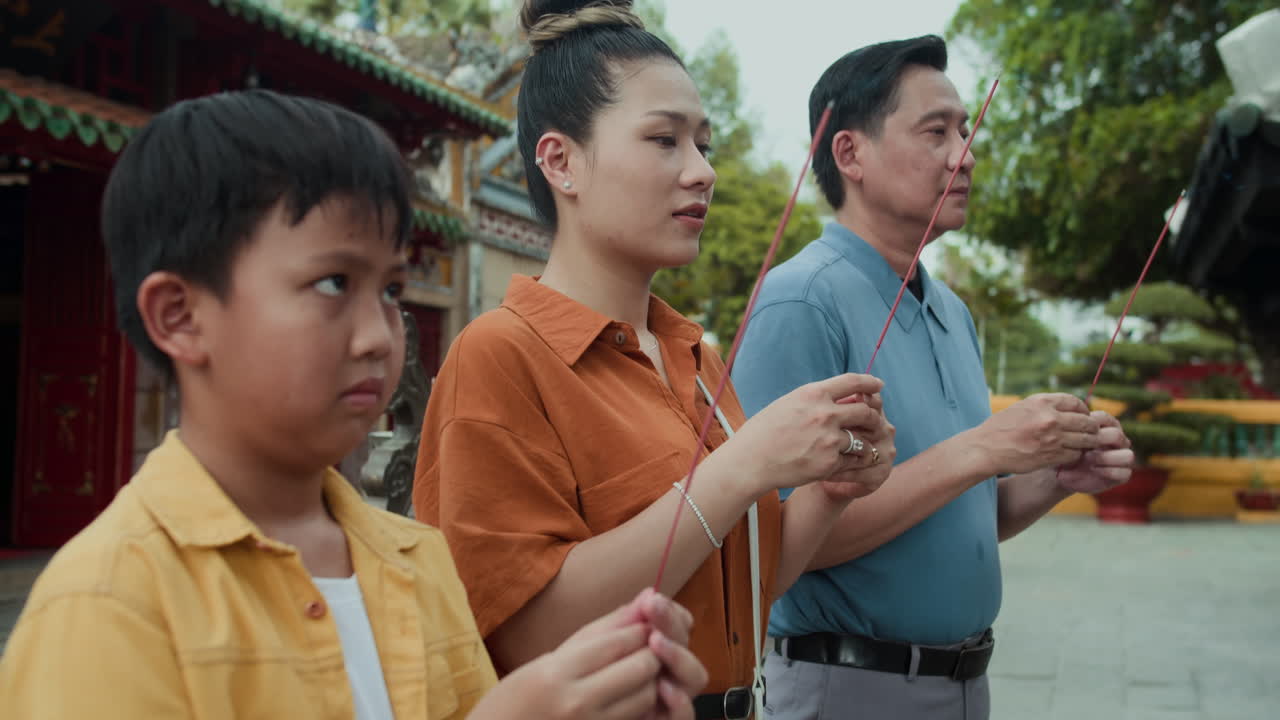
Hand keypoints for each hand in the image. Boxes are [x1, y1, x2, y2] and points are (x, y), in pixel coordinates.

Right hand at [471, 589, 704, 719]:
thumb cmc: (518, 697)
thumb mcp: (549, 658)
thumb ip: (599, 631)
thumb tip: (643, 598)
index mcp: (556, 673)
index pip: (617, 643)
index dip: (641, 628)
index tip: (648, 621)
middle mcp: (575, 702)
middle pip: (640, 668)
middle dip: (653, 652)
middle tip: (651, 645)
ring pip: (645, 696)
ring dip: (651, 679)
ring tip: (641, 670)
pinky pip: (636, 717)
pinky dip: (642, 703)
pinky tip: (632, 694)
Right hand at [730, 374, 886, 493]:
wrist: (750, 462)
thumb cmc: (764, 432)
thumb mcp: (788, 404)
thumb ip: (815, 400)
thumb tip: (841, 397)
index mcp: (812, 394)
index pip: (852, 381)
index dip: (870, 382)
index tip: (879, 385)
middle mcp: (824, 414)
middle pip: (865, 411)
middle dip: (873, 417)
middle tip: (874, 422)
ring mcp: (829, 440)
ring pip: (863, 440)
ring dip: (865, 444)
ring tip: (862, 449)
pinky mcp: (829, 464)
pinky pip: (853, 461)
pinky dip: (854, 462)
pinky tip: (849, 464)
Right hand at [973, 393, 1100, 475]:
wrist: (986, 449)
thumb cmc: (1001, 428)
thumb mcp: (1022, 407)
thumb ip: (1045, 406)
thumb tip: (1067, 407)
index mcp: (1042, 402)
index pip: (1075, 402)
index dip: (1083, 409)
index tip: (1083, 415)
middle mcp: (1050, 418)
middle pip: (1086, 422)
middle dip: (1091, 428)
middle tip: (1089, 433)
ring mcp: (1052, 438)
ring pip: (1085, 440)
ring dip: (1086, 443)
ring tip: (1083, 445)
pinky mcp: (1051, 456)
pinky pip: (1075, 455)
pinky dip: (1075, 455)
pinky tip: (1069, 454)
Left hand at [1056, 411, 1134, 493]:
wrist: (1063, 473)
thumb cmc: (1062, 451)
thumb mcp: (1063, 440)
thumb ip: (1070, 431)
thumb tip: (1068, 424)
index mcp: (1104, 425)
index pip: (1104, 418)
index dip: (1090, 425)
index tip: (1074, 431)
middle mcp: (1117, 440)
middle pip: (1117, 435)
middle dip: (1099, 441)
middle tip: (1082, 447)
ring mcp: (1121, 457)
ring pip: (1127, 454)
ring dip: (1105, 457)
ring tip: (1087, 459)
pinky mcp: (1122, 474)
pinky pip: (1124, 472)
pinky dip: (1108, 471)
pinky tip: (1093, 470)